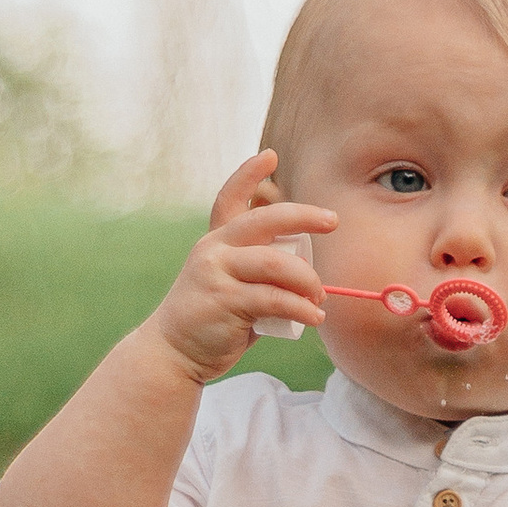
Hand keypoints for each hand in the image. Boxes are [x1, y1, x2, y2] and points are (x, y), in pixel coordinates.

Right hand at [149, 154, 335, 381]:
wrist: (174, 351)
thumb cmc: (214, 318)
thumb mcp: (233, 285)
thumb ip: (262, 273)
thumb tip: (309, 273)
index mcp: (218, 241)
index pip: (230, 199)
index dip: (249, 174)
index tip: (270, 155)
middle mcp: (214, 249)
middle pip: (264, 221)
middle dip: (303, 216)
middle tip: (333, 221)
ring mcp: (217, 273)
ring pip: (276, 263)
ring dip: (308, 280)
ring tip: (320, 298)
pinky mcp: (224, 300)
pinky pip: (275, 299)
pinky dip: (301, 308)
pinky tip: (314, 317)